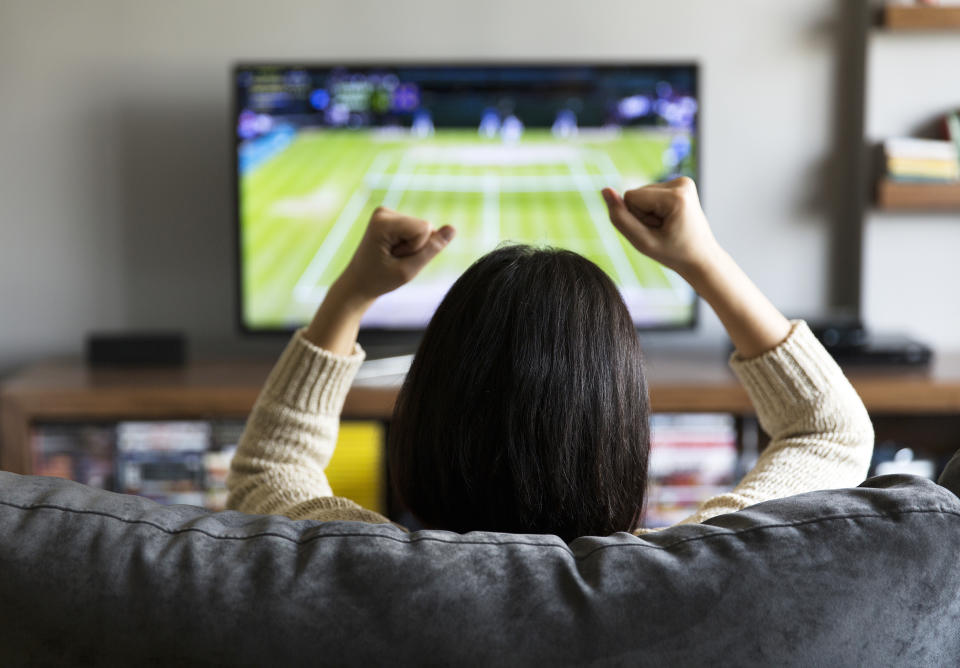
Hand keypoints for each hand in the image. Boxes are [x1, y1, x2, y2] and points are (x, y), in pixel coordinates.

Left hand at [335, 206, 455, 302]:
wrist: (358, 282)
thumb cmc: (380, 280)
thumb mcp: (409, 270)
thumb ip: (432, 249)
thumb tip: (453, 228)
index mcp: (383, 222)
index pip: (425, 228)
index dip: (417, 249)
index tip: (396, 258)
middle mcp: (383, 212)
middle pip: (425, 227)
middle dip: (415, 247)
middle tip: (394, 259)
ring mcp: (386, 212)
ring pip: (424, 229)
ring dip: (413, 247)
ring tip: (392, 256)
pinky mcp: (392, 217)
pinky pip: (419, 230)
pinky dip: (410, 244)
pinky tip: (393, 251)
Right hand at [601, 177, 718, 279]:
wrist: (701, 258)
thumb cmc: (673, 254)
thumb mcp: (642, 242)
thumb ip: (620, 218)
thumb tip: (605, 190)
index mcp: (676, 196)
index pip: (630, 197)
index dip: (636, 219)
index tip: (657, 232)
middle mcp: (681, 183)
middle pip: (636, 195)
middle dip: (643, 216)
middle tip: (662, 232)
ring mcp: (683, 182)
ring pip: (642, 195)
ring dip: (649, 214)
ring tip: (667, 228)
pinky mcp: (680, 185)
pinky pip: (650, 194)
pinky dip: (655, 210)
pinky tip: (670, 221)